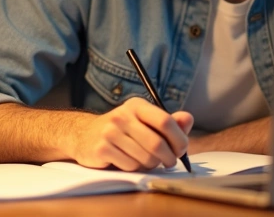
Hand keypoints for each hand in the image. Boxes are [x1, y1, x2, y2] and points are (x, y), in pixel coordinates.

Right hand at [69, 97, 192, 170]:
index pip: (165, 120)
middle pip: (157, 143)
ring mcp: (110, 132)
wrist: (85, 135)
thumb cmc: (123, 130)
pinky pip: (130, 166)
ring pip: (145, 158)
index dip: (178, 138)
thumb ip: (168, 121)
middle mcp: (122, 116)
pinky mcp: (101, 149)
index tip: (182, 149)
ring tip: (146, 159)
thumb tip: (188, 119)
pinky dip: (134, 168)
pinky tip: (128, 160)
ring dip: (151, 164)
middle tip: (170, 162)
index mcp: (137, 106)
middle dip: (169, 157)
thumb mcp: (144, 121)